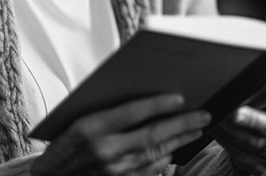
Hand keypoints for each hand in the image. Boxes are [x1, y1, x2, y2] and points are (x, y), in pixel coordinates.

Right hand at [31, 94, 210, 175]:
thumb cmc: (62, 144)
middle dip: (181, 124)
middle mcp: (104, 151)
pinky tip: (174, 150)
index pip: (131, 112)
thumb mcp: (76, 120)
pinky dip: (165, 159)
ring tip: (197, 130)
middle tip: (203, 115)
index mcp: (90, 129)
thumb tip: (143, 98)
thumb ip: (106, 110)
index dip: (157, 104)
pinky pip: (149, 171)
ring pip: (155, 154)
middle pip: (151, 135)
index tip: (180, 97)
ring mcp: (113, 172)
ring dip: (179, 141)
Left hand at [211, 78, 265, 175]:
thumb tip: (245, 80)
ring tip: (218, 118)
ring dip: (232, 130)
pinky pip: (242, 154)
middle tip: (235, 112)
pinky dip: (226, 141)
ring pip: (254, 143)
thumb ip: (265, 90)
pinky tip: (217, 130)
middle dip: (251, 118)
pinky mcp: (263, 166)